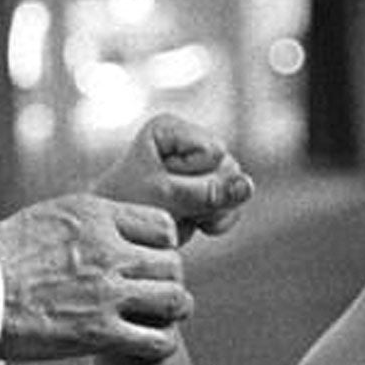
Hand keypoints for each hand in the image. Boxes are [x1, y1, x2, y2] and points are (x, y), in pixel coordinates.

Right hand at [0, 194, 191, 362]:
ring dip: (172, 310)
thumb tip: (116, 224)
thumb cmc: (2, 256)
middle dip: (170, 278)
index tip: (151, 257)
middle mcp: (108, 251)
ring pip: (175, 300)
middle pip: (173, 264)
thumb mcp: (50, 216)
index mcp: (96, 216)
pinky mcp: (99, 334)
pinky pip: (158, 341)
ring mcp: (106, 293)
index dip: (164, 244)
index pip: (164, 225)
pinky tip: (147, 342)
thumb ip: (91, 219)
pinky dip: (161, 343)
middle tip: (156, 291)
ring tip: (159, 317)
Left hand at [93, 113, 253, 241]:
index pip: (212, 152)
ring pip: (234, 187)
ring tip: (179, 214)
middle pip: (227, 168)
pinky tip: (195, 224)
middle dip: (203, 196)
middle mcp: (188, 140)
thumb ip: (208, 191)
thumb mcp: (165, 198)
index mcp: (170, 128)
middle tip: (169, 205)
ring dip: (209, 210)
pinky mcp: (208, 187)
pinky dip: (217, 220)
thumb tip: (249, 186)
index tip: (159, 185)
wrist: (115, 235)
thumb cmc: (129, 207)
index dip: (192, 177)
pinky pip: (234, 205)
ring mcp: (200, 165)